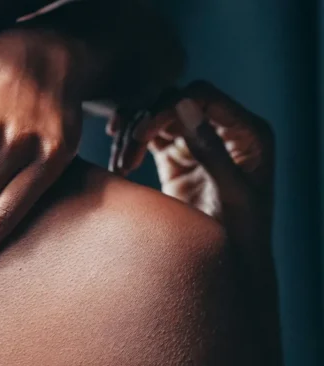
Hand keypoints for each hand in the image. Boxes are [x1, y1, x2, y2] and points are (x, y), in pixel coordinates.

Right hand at [108, 81, 274, 266]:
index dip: (168, 108)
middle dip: (145, 123)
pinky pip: (148, 137)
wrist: (229, 267)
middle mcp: (224, 130)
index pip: (203, 97)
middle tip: (126, 156)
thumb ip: (210, 148)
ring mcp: (199, 141)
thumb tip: (183, 102)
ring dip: (133, 136)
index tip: (141, 135)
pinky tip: (120, 166)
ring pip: (157, 116)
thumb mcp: (230, 191)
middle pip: (175, 101)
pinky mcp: (177, 156)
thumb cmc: (241, 234)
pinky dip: (130, 146)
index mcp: (247, 132)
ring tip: (122, 167)